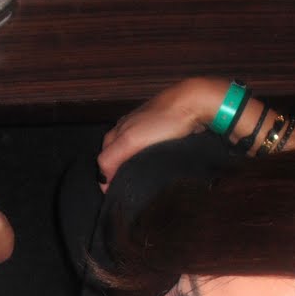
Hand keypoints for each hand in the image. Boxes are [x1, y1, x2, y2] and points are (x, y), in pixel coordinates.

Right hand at [97, 77, 230, 187]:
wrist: (193, 103)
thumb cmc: (164, 119)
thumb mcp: (131, 140)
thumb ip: (111, 158)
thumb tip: (101, 180)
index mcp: (117, 131)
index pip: (103, 159)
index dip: (106, 176)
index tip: (113, 192)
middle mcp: (127, 128)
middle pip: (115, 154)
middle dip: (116, 170)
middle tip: (125, 188)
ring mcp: (145, 128)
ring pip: (131, 151)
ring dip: (131, 164)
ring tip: (139, 178)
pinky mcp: (161, 130)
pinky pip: (148, 148)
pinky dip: (147, 158)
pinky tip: (154, 162)